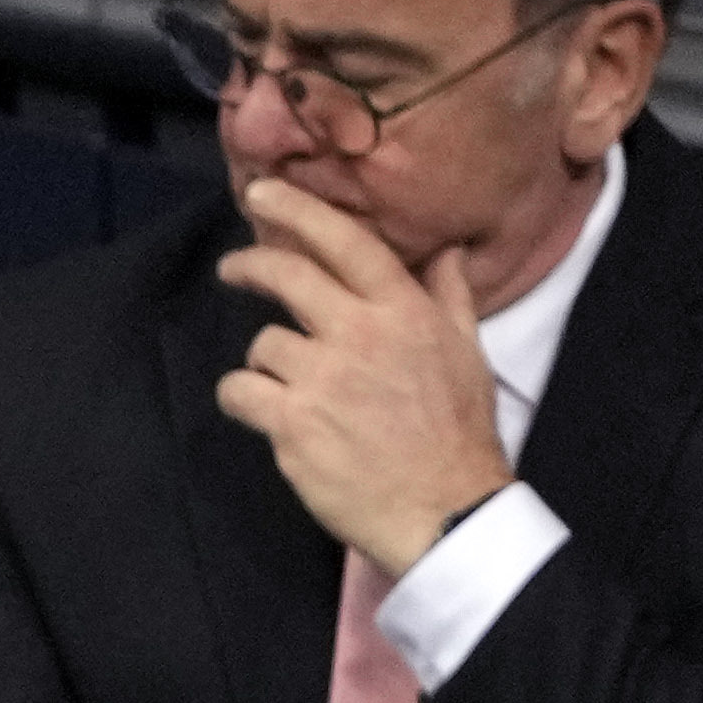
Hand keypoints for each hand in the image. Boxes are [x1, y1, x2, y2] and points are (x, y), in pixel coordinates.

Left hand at [211, 173, 513, 576]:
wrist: (444, 509)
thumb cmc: (456, 432)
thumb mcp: (468, 354)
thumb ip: (449, 297)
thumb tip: (445, 250)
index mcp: (405, 311)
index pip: (346, 242)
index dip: (299, 211)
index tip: (262, 194)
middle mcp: (362, 334)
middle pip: (288, 275)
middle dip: (251, 264)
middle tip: (233, 269)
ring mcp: (323, 378)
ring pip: (263, 343)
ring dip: (266, 361)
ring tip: (288, 387)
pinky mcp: (292, 422)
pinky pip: (241, 390)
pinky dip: (244, 398)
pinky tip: (263, 412)